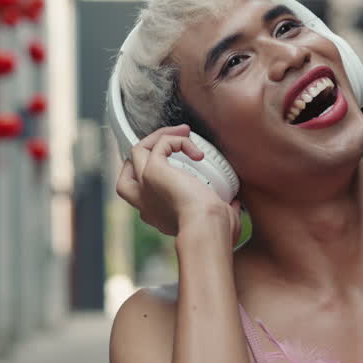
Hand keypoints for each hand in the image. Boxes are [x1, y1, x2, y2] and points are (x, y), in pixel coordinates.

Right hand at [115, 124, 241, 240]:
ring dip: (160, 137)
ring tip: (184, 132)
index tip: (180, 167)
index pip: (146, 195)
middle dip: (145, 154)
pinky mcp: (152, 172)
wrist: (207, 228)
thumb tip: (234, 203)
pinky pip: (159, 144)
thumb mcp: (217, 219)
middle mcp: (145, 202)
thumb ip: (224, 210)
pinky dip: (177, 140)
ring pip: (137, 151)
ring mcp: (145, 186)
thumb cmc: (216, 230)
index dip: (159, 178)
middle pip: (128, 172)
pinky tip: (197, 151)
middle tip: (169, 144)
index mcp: (158, 215)